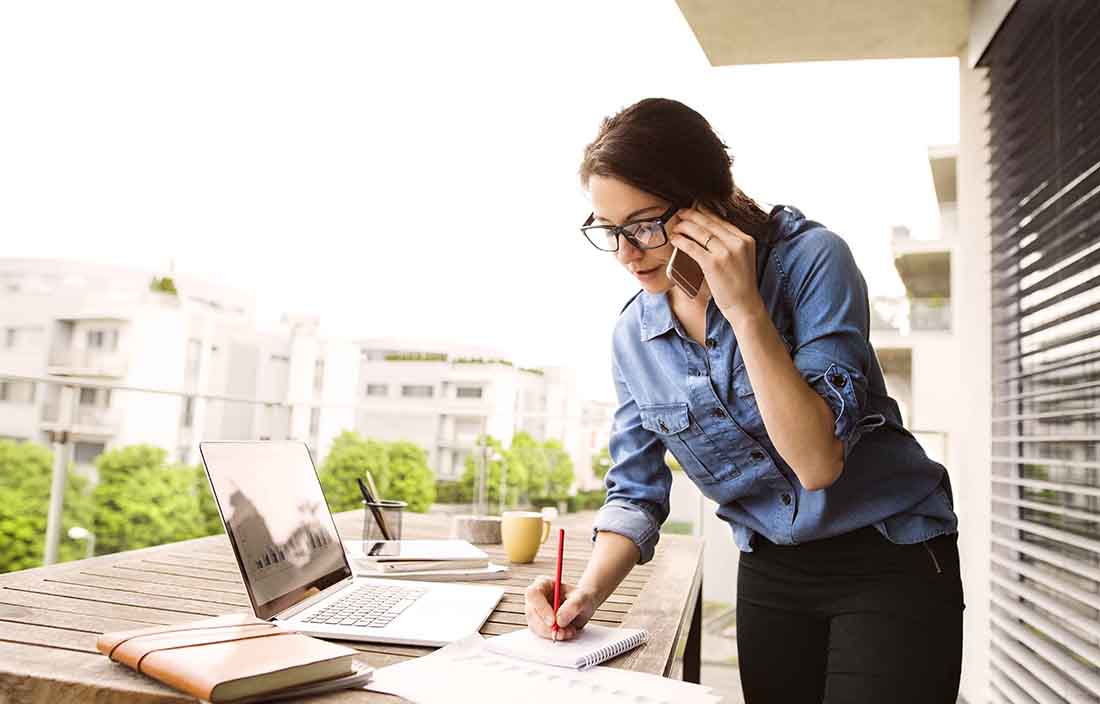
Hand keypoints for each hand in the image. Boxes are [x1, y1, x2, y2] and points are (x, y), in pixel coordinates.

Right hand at [523, 576, 595, 640]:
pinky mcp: (537, 624)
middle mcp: (535, 597)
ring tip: (569, 631)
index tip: (553, 622)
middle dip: (547, 627)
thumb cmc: (581, 598)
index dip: (541, 608)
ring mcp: (535, 611)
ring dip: (551, 633)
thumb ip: (573, 606)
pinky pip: (540, 634)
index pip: (533, 594)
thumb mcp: (582, 598)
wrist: (582, 607)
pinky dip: (552, 637)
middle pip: (531, 613)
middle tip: (563, 632)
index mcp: (543, 584)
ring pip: (534, 626)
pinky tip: (565, 633)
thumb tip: (559, 620)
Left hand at [668, 206, 764, 322]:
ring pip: (700, 232)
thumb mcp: (741, 258)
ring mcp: (725, 252)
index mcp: (745, 239)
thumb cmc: (740, 284)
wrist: (745, 305)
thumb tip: (709, 233)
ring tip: (676, 225)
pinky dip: (681, 241)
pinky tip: (675, 239)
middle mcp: (737, 242)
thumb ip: (730, 244)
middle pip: (710, 222)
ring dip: (684, 226)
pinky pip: (693, 247)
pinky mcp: (713, 263)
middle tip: (681, 212)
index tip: (694, 209)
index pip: (721, 221)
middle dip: (692, 215)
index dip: (705, 213)